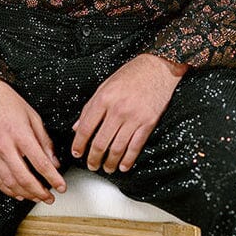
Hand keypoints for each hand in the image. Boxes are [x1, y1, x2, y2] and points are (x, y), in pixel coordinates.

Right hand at [0, 78, 66, 203]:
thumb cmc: (6, 102)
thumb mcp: (32, 116)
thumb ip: (44, 140)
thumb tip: (53, 161)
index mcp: (20, 135)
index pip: (40, 163)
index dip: (53, 178)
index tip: (61, 186)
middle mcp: (5, 146)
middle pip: (24, 178)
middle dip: (39, 192)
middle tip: (49, 197)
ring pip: (9, 182)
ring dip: (25, 194)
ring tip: (36, 197)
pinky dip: (7, 190)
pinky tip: (17, 194)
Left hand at [71, 53, 186, 171]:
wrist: (158, 67)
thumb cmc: (131, 74)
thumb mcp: (105, 86)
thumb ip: (90, 108)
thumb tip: (76, 127)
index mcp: (103, 99)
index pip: (85, 128)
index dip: (79, 145)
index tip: (77, 153)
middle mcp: (117, 110)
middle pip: (100, 143)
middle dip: (93, 159)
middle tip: (91, 165)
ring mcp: (134, 117)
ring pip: (117, 148)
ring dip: (110, 163)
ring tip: (106, 168)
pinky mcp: (148, 122)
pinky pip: (135, 146)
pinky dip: (128, 160)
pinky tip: (123, 166)